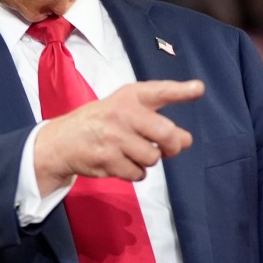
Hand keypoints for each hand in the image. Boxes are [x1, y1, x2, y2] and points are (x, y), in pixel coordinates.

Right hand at [33, 79, 203, 194]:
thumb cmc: (103, 121)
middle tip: (168, 149)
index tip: (198, 89)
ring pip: (153, 158)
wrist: (63, 140)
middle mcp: (123, 113)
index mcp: (130, 95)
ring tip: (132, 151)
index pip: (159, 91)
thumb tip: (186, 141)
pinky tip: (122, 162)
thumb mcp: (124, 107)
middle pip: (166, 134)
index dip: (181, 91)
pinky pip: (138, 174)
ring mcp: (114, 137)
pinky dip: (135, 173)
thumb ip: (156, 119)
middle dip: (173, 146)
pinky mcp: (107, 159)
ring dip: (148, 160)